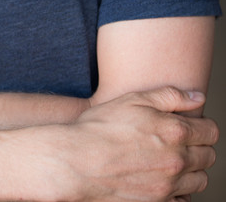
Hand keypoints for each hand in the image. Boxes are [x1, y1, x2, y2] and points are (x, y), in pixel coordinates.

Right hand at [69, 86, 217, 200]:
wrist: (77, 162)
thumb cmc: (101, 127)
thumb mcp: (134, 100)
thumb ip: (170, 96)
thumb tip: (198, 96)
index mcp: (175, 132)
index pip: (211, 132)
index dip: (204, 126)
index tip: (193, 124)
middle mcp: (177, 161)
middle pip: (208, 157)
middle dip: (200, 146)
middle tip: (181, 140)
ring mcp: (168, 186)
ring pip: (199, 181)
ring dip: (192, 170)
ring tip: (172, 159)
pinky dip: (180, 192)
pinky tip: (164, 179)